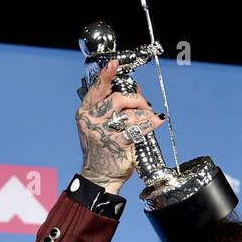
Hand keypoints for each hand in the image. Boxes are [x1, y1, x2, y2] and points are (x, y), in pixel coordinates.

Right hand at [75, 57, 166, 191]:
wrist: (99, 177)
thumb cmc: (102, 149)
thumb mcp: (99, 125)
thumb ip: (111, 106)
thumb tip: (134, 88)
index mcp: (85, 113)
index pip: (96, 89)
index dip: (106, 75)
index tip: (114, 64)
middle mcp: (92, 121)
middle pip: (118, 99)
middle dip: (136, 99)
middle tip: (144, 104)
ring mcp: (104, 133)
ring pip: (130, 114)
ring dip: (144, 113)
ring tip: (149, 116)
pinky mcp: (118, 144)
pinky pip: (139, 128)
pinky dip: (150, 124)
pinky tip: (156, 121)